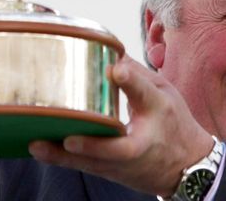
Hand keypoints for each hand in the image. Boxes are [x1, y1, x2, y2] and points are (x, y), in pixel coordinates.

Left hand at [28, 56, 213, 196]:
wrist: (187, 167)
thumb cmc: (175, 125)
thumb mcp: (165, 94)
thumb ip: (137, 77)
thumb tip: (111, 54)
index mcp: (158, 116)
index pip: (145, 96)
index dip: (132, 82)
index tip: (117, 68)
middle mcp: (139, 144)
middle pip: (112, 148)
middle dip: (89, 146)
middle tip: (67, 139)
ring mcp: (122, 163)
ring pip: (90, 162)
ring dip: (62, 156)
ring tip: (37, 144)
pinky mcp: (108, 171)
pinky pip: (82, 165)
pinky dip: (60, 159)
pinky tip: (38, 149)